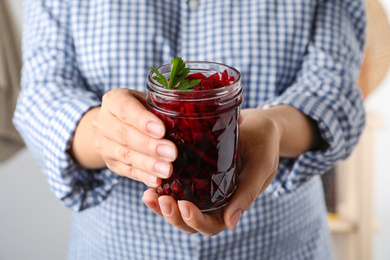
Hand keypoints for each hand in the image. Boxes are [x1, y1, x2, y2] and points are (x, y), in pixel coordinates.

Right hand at [71, 88, 177, 186]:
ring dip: (148, 164)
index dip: (143, 121)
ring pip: (125, 155)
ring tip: (167, 170)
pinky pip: (127, 171)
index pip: (126, 109)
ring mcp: (104, 145)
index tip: (161, 130)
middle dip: (150, 146)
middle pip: (125, 135)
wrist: (115, 124)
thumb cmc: (140, 109)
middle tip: (172, 153)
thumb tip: (186, 122)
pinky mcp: (111, 163)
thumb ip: (160, 109)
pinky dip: (143, 177)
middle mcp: (104, 122)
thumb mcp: (148, 101)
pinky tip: (156, 180)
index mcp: (114, 100)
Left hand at [142, 108, 279, 235]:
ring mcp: (202, 187)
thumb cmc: (264, 144)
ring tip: (148, 195)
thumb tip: (231, 223)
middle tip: (161, 199)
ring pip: (178, 206)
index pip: (211, 224)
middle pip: (189, 220)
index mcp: (232, 204)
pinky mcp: (193, 172)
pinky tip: (150, 180)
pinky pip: (175, 185)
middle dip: (173, 215)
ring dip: (162, 205)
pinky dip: (161, 187)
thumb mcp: (260, 166)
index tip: (185, 206)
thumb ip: (248, 193)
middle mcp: (214, 200)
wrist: (258, 124)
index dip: (196, 221)